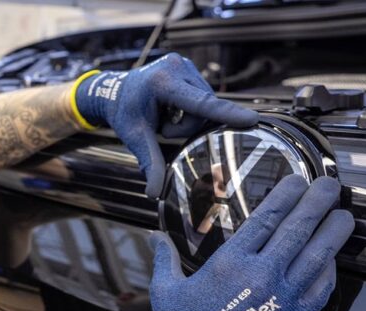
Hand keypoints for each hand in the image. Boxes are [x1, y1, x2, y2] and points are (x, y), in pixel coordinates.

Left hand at [72, 53, 258, 197]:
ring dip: (187, 117)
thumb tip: (154, 192)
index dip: (227, 114)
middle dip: (185, 125)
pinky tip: (170, 106)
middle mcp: (176, 67)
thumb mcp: (136, 138)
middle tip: (161, 125)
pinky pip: (200, 95)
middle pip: (202, 109)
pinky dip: (188, 107)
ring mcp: (183, 63)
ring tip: (164, 115)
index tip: (252, 119)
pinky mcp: (187, 65)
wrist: (113, 91)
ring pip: (203, 104)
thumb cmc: (123, 112)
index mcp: (162, 82)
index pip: (200, 104)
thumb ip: (149, 162)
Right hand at [138, 175, 354, 310]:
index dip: (286, 196)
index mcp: (230, 261)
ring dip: (333, 232)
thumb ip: (165, 258)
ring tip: (345, 215)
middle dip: (317, 203)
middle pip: (297, 229)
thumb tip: (155, 237)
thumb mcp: (165, 288)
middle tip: (330, 187)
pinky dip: (330, 269)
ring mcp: (282, 295)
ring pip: (317, 255)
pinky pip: (320, 288)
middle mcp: (261, 273)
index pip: (266, 218)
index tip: (298, 181)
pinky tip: (333, 257)